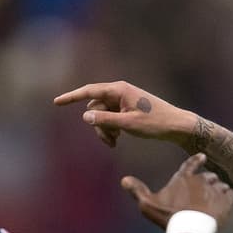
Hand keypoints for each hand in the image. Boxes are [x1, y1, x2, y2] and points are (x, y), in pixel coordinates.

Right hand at [53, 81, 197, 147]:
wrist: (176, 125)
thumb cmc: (155, 123)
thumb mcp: (128, 124)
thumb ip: (105, 120)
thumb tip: (85, 116)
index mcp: (119, 90)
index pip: (89, 91)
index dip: (71, 97)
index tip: (56, 102)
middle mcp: (119, 91)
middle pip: (95, 107)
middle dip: (98, 125)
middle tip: (111, 141)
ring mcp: (122, 100)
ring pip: (101, 114)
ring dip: (104, 129)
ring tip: (116, 142)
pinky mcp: (125, 108)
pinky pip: (109, 117)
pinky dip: (110, 128)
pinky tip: (118, 139)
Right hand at [119, 153, 232, 229]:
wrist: (189, 230)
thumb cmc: (168, 217)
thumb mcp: (148, 204)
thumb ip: (137, 190)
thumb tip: (123, 180)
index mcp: (184, 177)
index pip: (191, 163)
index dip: (197, 160)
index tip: (202, 157)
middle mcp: (202, 180)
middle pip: (209, 175)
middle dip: (209, 180)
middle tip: (209, 185)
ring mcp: (216, 190)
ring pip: (222, 185)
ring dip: (221, 189)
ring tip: (220, 195)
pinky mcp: (227, 202)